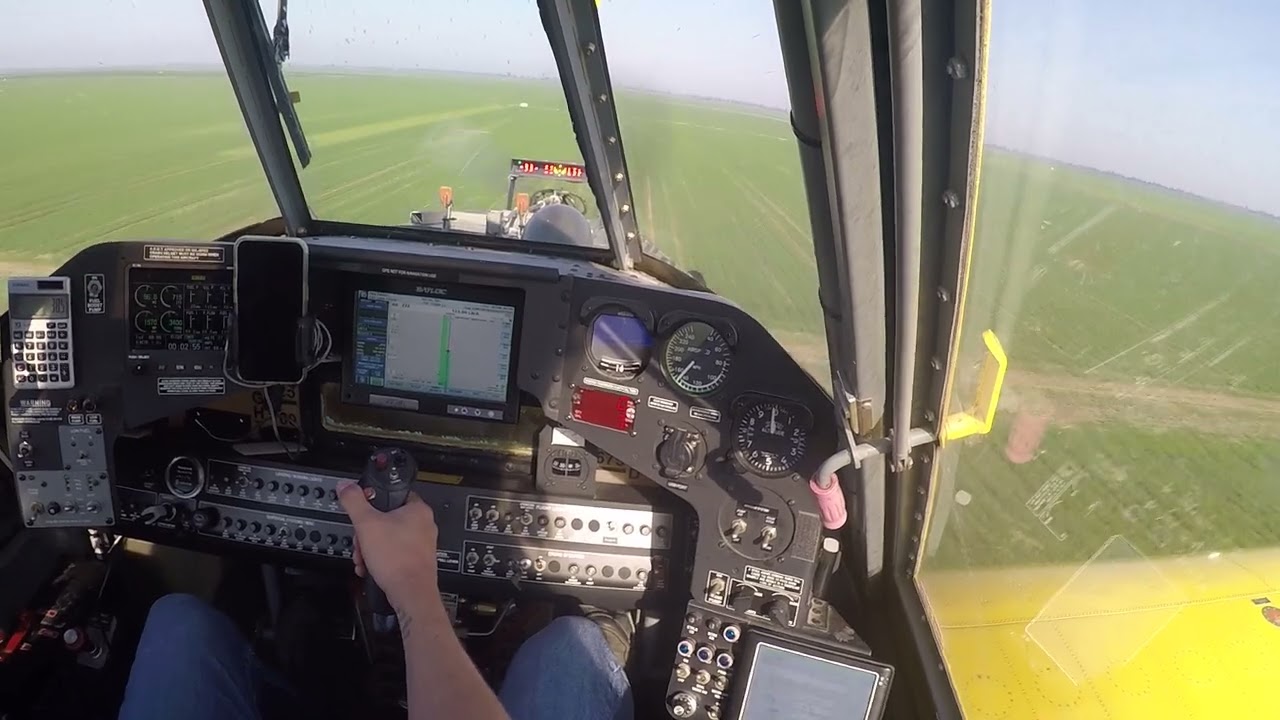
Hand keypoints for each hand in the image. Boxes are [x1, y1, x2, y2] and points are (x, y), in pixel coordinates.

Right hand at [336, 480, 438, 611]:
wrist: (410, 593)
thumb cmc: (398, 560)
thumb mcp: (367, 524)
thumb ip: (354, 501)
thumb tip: (346, 487)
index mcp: (418, 509)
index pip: (392, 494)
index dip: (372, 504)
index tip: (363, 513)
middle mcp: (423, 525)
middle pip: (386, 520)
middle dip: (366, 534)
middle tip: (361, 542)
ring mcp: (421, 544)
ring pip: (387, 539)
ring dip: (369, 549)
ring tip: (365, 558)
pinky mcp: (416, 560)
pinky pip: (393, 554)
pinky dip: (379, 560)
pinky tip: (371, 568)